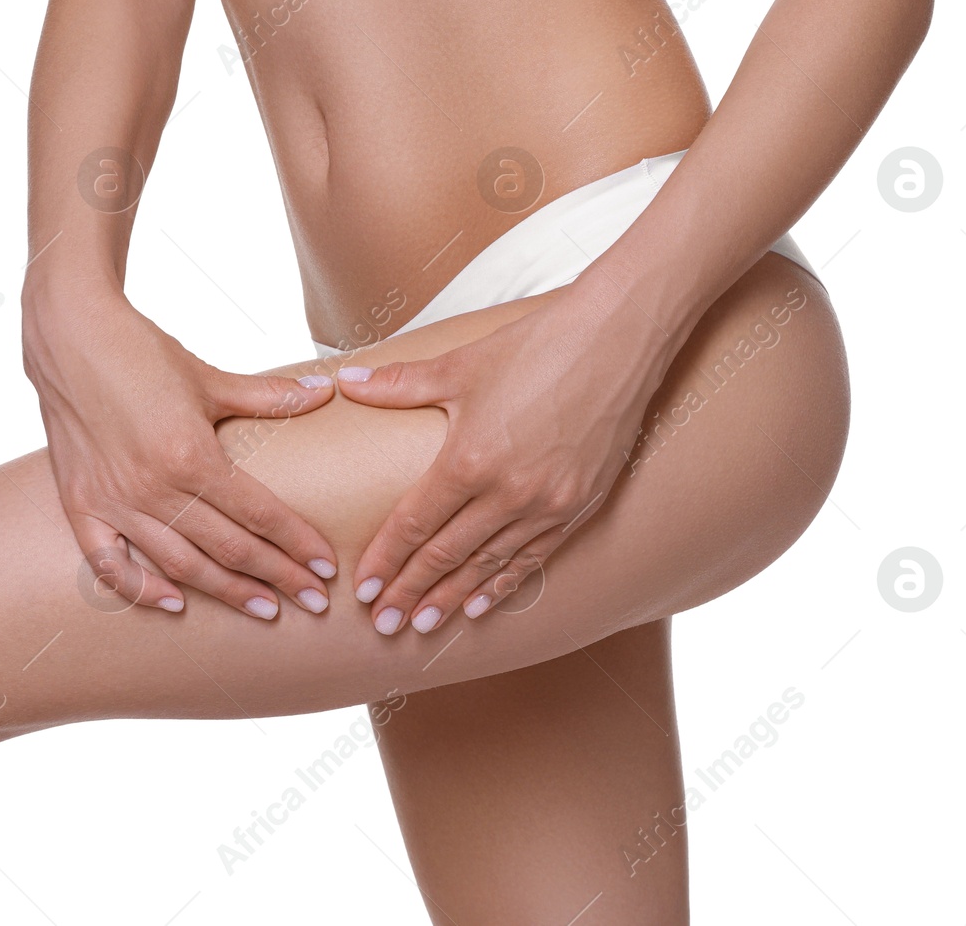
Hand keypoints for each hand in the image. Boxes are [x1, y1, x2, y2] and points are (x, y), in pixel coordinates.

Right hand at [25, 283, 338, 618]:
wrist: (68, 334)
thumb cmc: (142, 351)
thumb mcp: (209, 377)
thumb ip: (269, 395)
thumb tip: (326, 391)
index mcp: (190, 454)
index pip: (258, 514)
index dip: (297, 543)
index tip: (325, 567)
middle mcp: (153, 487)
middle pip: (229, 548)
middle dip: (277, 577)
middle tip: (314, 601)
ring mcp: (113, 501)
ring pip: (180, 565)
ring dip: (226, 592)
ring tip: (264, 609)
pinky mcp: (80, 503)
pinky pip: (109, 564)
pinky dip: (140, 589)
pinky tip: (174, 604)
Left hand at [335, 278, 673, 633]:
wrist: (619, 339)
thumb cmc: (536, 345)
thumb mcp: (460, 365)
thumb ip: (399, 384)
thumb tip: (346, 382)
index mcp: (469, 458)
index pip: (416, 524)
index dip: (387, 560)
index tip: (364, 590)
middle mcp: (508, 491)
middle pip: (446, 554)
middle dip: (410, 592)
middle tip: (383, 626)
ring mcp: (547, 503)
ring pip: (488, 564)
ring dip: (452, 598)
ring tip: (422, 626)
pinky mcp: (579, 505)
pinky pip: (533, 557)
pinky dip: (503, 583)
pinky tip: (479, 604)